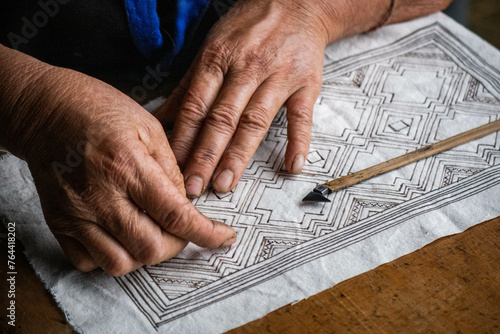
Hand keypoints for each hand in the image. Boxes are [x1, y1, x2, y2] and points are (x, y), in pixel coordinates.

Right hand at [1, 50, 235, 275]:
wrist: (46, 111)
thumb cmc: (98, 110)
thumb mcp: (148, 126)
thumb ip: (171, 169)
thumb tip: (186, 203)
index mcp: (128, 166)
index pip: (175, 215)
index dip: (206, 233)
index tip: (223, 237)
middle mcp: (100, 196)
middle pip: (149, 248)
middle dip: (176, 245)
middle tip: (181, 228)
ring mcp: (76, 214)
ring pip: (119, 264)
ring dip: (144, 255)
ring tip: (151, 232)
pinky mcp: (58, 223)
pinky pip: (87, 262)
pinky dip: (111, 256)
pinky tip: (121, 234)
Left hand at [154, 0, 331, 196]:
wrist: (296, 3)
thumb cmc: (248, 27)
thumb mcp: (212, 47)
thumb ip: (188, 85)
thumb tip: (162, 117)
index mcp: (218, 58)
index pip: (196, 106)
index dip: (183, 140)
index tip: (172, 169)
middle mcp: (247, 67)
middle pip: (222, 118)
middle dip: (205, 156)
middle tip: (194, 187)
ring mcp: (278, 76)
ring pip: (255, 121)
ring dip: (239, 155)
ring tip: (225, 184)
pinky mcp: (305, 83)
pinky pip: (301, 115)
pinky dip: (298, 141)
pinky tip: (291, 166)